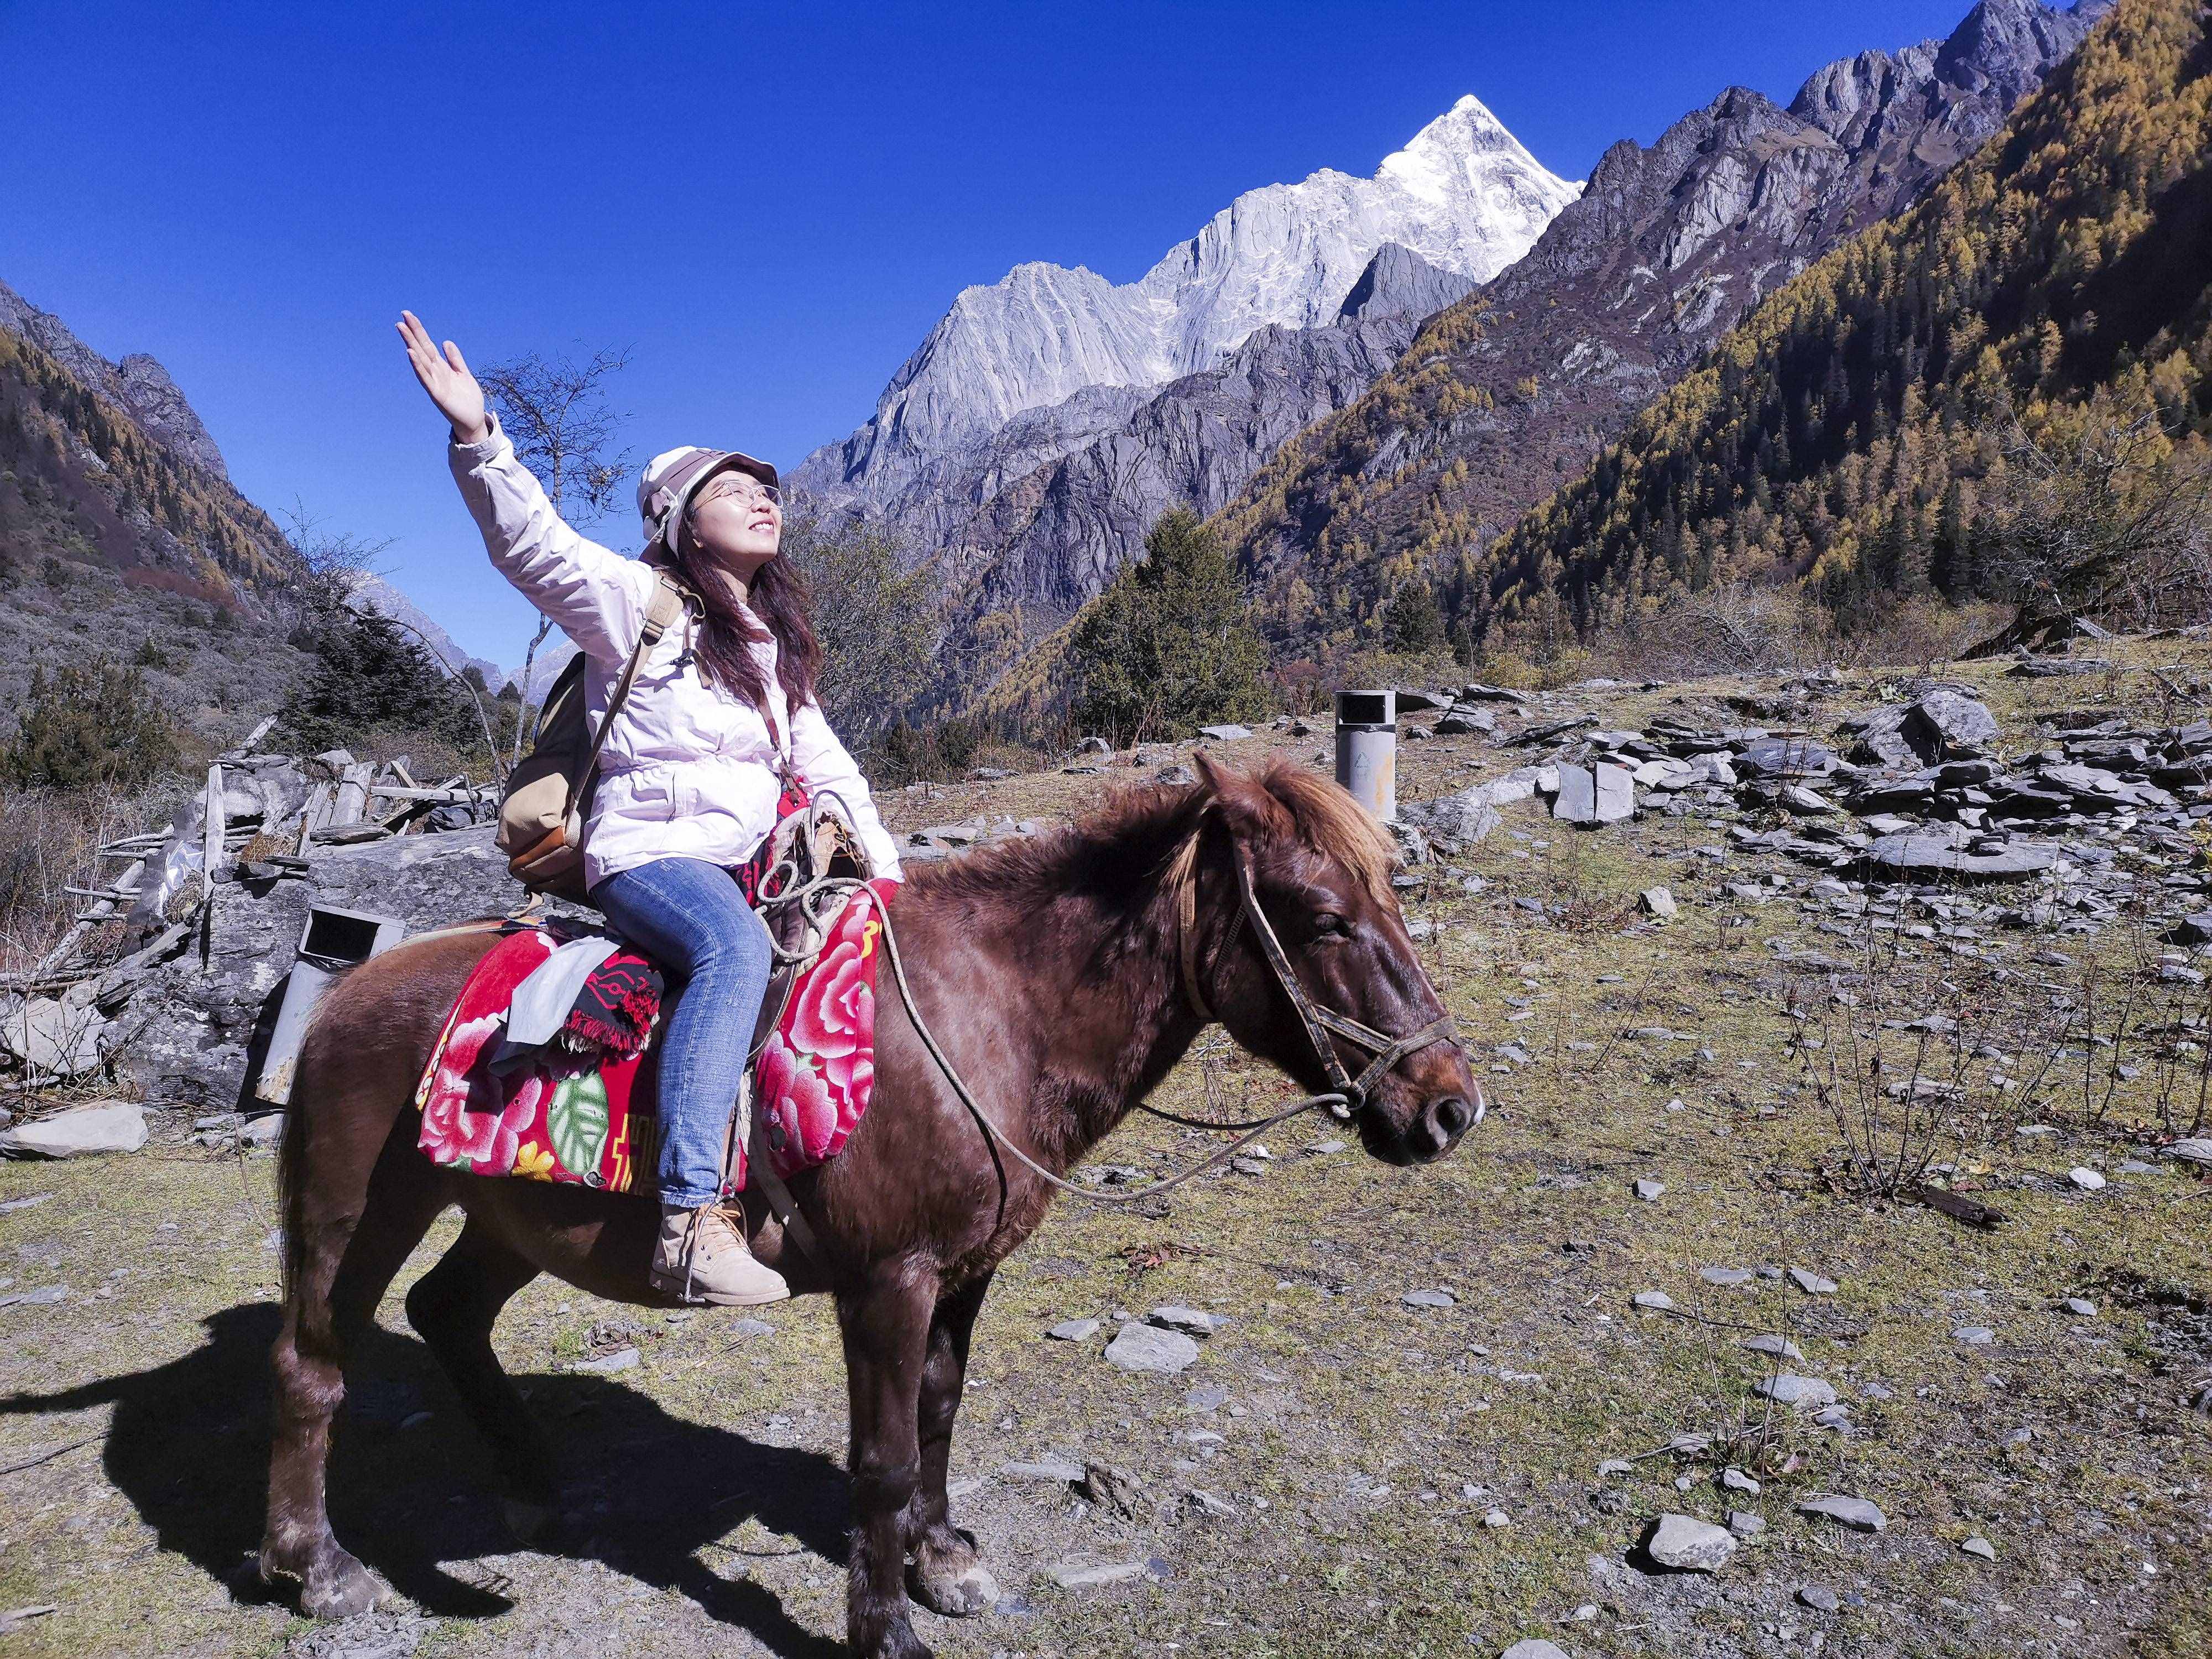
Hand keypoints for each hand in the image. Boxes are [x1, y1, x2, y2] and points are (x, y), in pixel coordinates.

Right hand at [396, 310, 489, 443]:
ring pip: (420, 360)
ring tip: (402, 329)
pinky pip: (425, 377)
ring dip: (411, 344)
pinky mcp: (436, 393)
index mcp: (441, 367)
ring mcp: (434, 382)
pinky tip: (411, 353)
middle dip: (412, 333)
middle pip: (421, 349)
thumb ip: (455, 359)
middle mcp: (435, 372)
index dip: (419, 330)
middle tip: (402, 317)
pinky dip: (418, 365)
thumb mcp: (463, 374)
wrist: (473, 420)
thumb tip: (445, 342)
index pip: (427, 344)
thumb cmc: (467, 398)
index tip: (409, 316)